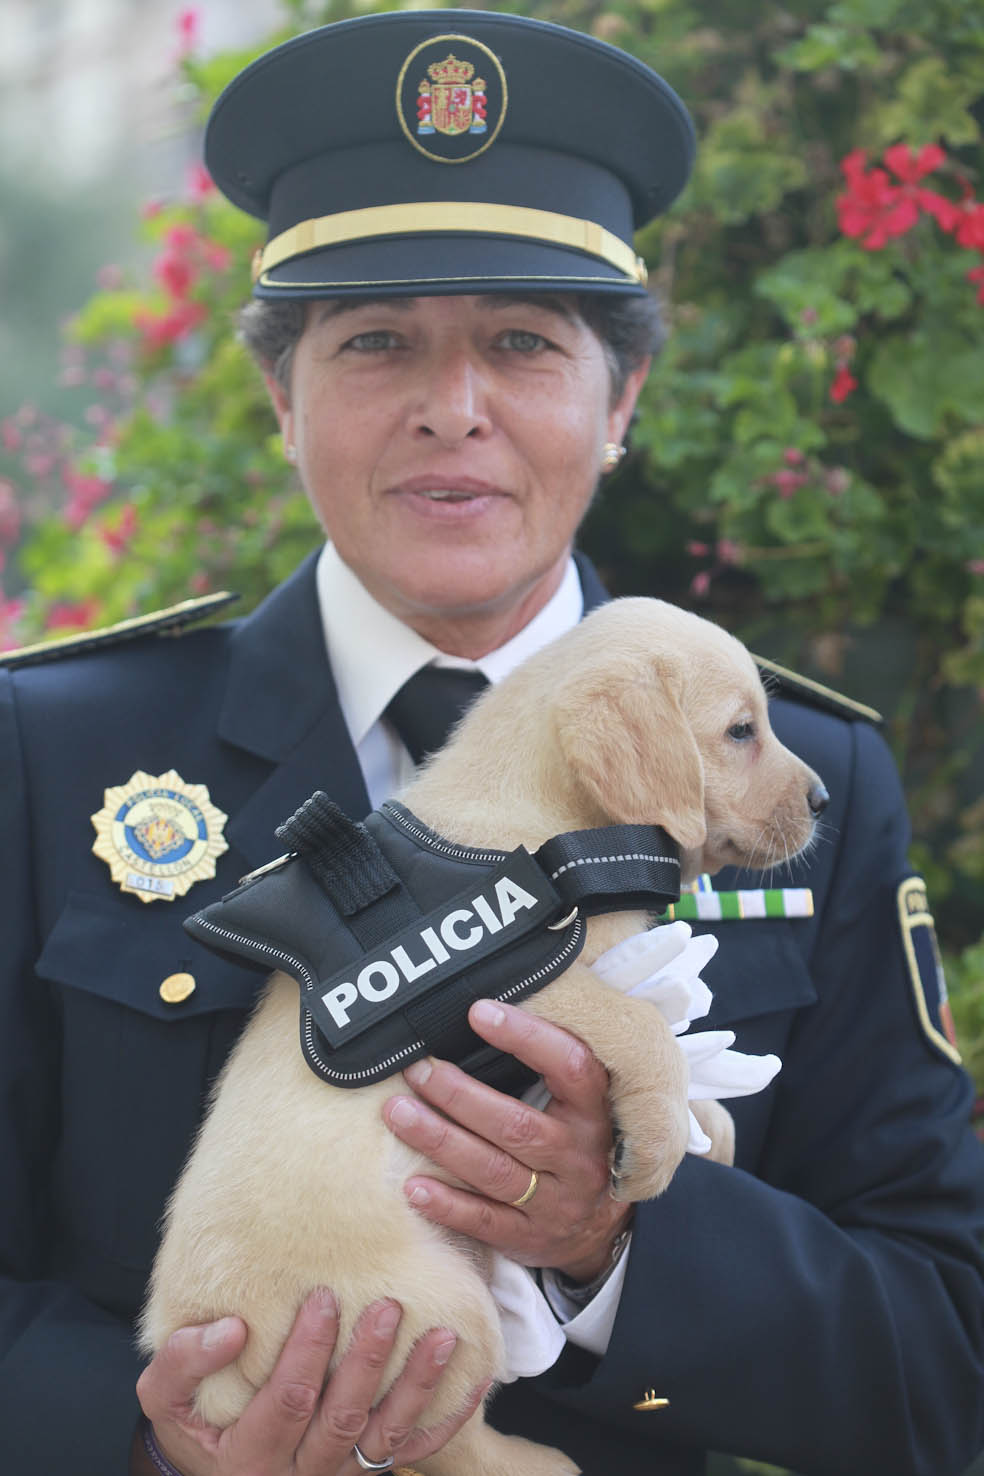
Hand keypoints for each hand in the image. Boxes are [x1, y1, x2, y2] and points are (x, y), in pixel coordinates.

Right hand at [134, 1289, 488, 1475]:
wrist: (215, 1470)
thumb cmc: (194, 1424)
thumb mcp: (165, 1399)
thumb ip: (183, 1363)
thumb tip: (232, 1329)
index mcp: (250, 1454)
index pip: (287, 1401)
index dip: (307, 1352)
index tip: (322, 1297)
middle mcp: (299, 1471)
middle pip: (343, 1418)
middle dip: (367, 1362)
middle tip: (387, 1307)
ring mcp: (338, 1474)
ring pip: (385, 1437)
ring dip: (417, 1386)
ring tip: (443, 1337)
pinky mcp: (365, 1470)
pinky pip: (413, 1452)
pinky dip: (445, 1418)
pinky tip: (474, 1380)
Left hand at [383, 999, 630, 1282]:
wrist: (601, 1231)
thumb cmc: (576, 1145)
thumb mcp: (583, 1105)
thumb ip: (550, 1066)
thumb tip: (483, 1012)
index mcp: (594, 1113)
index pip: (569, 1066)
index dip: (526, 1037)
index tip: (478, 1012)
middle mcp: (577, 1158)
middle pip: (515, 1124)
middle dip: (459, 1095)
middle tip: (416, 1069)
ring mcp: (554, 1202)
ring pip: (492, 1170)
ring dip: (440, 1140)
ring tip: (397, 1112)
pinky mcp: (528, 1238)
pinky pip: (484, 1222)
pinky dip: (447, 1205)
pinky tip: (412, 1187)